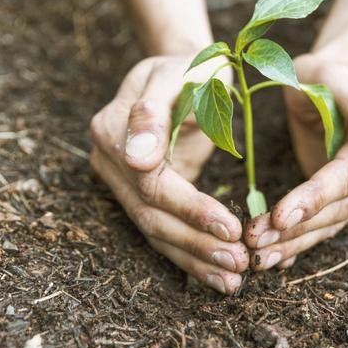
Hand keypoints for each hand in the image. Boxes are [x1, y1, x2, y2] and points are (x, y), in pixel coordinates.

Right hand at [90, 55, 247, 293]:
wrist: (185, 71)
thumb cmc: (190, 67)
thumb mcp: (179, 74)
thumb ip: (154, 112)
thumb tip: (136, 160)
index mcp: (112, 128)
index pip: (150, 182)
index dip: (190, 208)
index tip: (231, 227)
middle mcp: (109, 160)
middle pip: (150, 214)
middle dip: (196, 243)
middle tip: (239, 264)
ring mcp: (120, 181)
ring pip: (155, 231)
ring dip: (195, 259)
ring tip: (233, 280)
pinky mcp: (140, 195)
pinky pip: (163, 231)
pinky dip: (191, 255)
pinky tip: (219, 275)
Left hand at [245, 53, 347, 269]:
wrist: (326, 83)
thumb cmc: (325, 74)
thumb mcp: (333, 75)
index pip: (347, 176)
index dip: (314, 198)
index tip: (278, 216)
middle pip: (340, 208)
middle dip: (297, 229)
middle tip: (254, 242)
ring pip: (332, 224)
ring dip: (294, 244)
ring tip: (258, 257)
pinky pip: (325, 225)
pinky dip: (299, 243)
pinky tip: (274, 259)